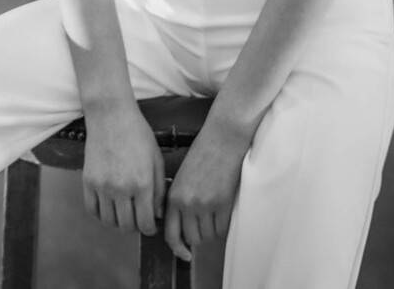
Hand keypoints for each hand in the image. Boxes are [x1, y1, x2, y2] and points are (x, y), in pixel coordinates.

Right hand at [80, 102, 167, 235]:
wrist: (110, 115)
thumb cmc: (137, 134)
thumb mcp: (156, 159)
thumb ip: (159, 189)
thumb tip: (157, 214)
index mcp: (142, 183)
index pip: (145, 223)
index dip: (150, 229)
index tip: (150, 225)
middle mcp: (121, 188)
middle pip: (127, 226)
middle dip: (135, 227)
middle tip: (137, 219)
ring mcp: (102, 186)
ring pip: (109, 221)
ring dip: (118, 222)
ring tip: (124, 213)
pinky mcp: (88, 181)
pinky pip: (92, 210)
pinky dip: (100, 214)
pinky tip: (108, 207)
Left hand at [163, 119, 250, 261]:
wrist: (222, 139)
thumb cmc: (202, 154)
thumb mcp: (182, 177)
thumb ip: (178, 200)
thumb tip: (181, 224)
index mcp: (173, 196)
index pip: (170, 234)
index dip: (177, 248)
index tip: (184, 254)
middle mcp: (187, 204)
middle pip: (192, 238)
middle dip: (198, 236)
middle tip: (204, 224)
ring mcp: (205, 205)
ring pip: (208, 235)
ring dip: (211, 230)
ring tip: (214, 212)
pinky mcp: (223, 204)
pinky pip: (222, 228)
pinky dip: (224, 225)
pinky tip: (223, 210)